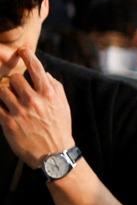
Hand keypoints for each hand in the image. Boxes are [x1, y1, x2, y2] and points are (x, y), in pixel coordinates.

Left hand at [0, 49, 74, 168]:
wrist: (54, 154)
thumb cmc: (59, 128)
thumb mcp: (63, 106)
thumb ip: (54, 87)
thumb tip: (44, 73)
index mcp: (49, 94)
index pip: (35, 67)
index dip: (27, 55)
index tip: (22, 50)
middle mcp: (34, 100)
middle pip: (14, 78)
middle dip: (14, 82)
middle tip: (16, 89)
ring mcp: (20, 111)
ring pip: (2, 89)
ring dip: (5, 93)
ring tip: (10, 100)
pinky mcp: (8, 122)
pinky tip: (4, 108)